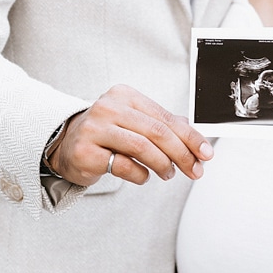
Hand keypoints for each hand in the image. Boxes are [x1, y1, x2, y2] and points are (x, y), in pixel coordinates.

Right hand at [46, 84, 213, 185]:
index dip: (190, 137)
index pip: (165, 117)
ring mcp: (95, 128)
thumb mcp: (135, 123)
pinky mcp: (85, 151)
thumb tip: (198, 142)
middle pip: (156, 132)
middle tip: (194, 170)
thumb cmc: (107, 133)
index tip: (206, 154)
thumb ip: (164, 127)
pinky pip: (122, 166)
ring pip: (141, 147)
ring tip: (168, 173)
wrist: (66, 144)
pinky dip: (140, 174)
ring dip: (162, 164)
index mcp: (125, 95)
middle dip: (181, 154)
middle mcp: (109, 107)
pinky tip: (143, 176)